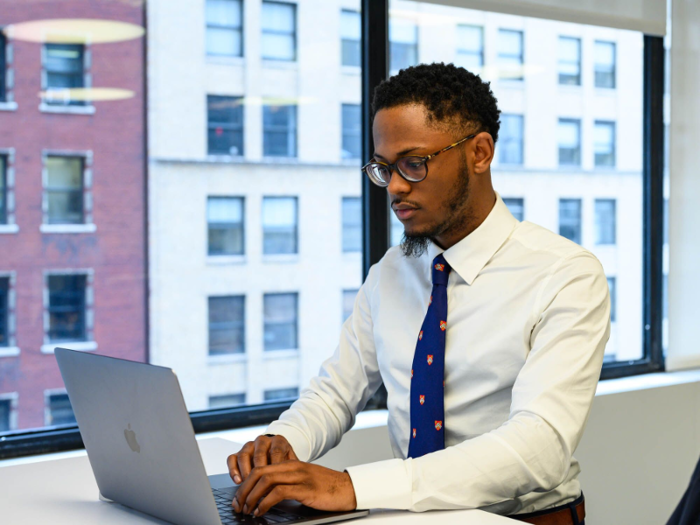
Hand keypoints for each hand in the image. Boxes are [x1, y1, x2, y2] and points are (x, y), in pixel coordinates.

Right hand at [227, 434, 297, 483]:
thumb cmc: (284, 460)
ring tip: (248, 484)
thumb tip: (289, 482)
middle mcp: (262, 441)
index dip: (275, 467)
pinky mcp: (238, 452)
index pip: (276, 452)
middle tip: (261, 485)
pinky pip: (232, 458)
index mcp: (278, 441)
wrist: (275, 452)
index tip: (276, 481)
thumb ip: (291, 468)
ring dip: (245, 471)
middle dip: (260, 471)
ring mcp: (249, 445)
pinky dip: (233, 470)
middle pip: (259, 453)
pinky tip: (238, 481)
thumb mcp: (292, 461)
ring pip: (244, 455)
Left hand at [230, 460, 357, 516]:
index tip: (239, 498)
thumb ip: (287, 485)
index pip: (261, 468)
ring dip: (252, 496)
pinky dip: (265, 502)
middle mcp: (293, 467)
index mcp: (291, 464)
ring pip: (266, 480)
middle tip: (238, 505)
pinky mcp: (305, 488)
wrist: (349, 489)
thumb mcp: (304, 483)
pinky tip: (261, 511)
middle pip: (259, 472)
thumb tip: (265, 499)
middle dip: (244, 489)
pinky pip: (278, 492)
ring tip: (248, 510)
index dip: (246, 483)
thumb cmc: (327, 489)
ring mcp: (299, 476)